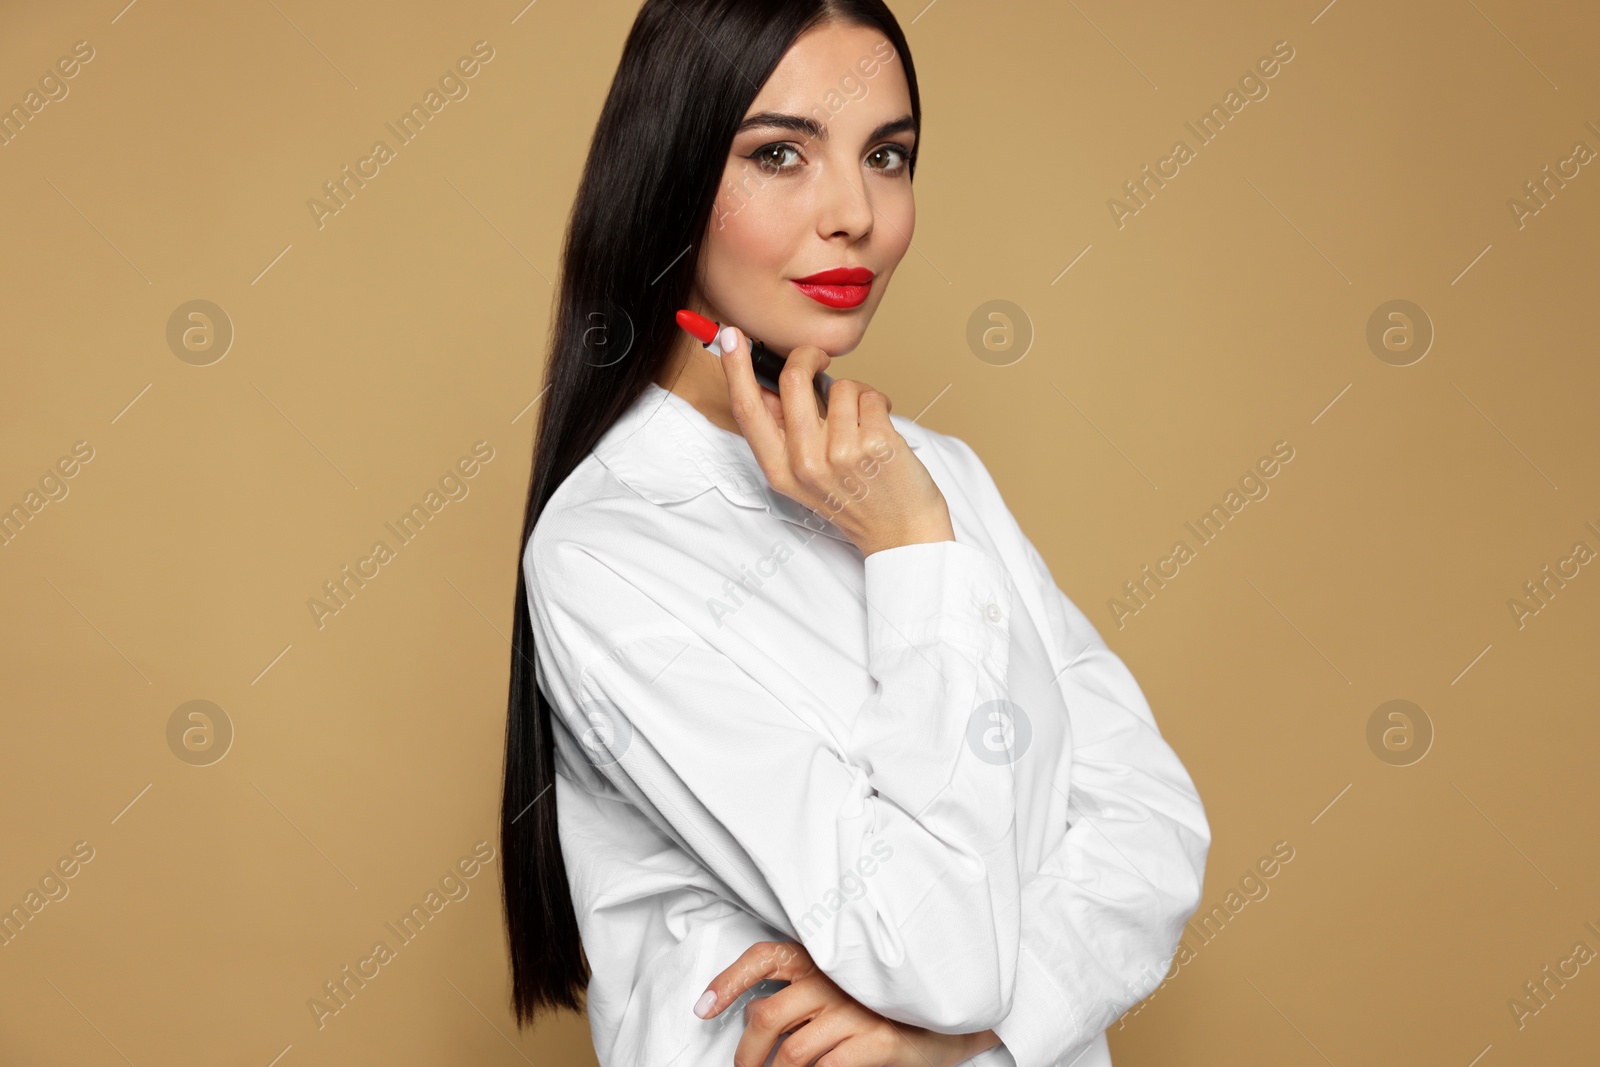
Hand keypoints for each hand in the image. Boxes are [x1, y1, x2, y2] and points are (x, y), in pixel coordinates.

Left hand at [696, 940, 1000, 1066]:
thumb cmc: (893, 1003)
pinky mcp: (879, 1039)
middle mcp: (837, 978)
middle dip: (746, 1053)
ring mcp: (858, 1009)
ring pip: (793, 1052)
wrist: (957, 1015)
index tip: (702, 1009)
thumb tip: (755, 1015)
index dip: (728, 981)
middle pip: (768, 1016)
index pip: (764, 957)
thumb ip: (805, 993)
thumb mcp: (846, 986)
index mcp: (824, 958)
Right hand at [717, 326, 954, 557]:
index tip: (730, 336)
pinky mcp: (876, 445)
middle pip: (792, 380)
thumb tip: (770, 384)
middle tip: (820, 358)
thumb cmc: (856, 500)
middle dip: (807, 356)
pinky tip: (882, 430)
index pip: (748, 410)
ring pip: (840, 386)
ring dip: (856, 394)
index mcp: (780, 470)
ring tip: (863, 423)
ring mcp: (841, 454)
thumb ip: (784, 433)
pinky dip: (880, 404)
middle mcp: (805, 463)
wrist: (901, 533)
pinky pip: (871, 396)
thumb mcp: (804, 477)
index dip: (736, 368)